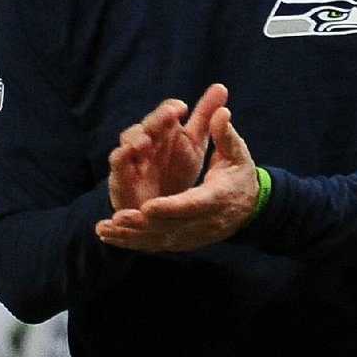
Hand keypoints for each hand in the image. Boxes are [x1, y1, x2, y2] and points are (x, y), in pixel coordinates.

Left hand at [96, 103, 258, 251]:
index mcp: (217, 197)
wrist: (250, 209)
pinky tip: (110, 238)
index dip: (170, 207)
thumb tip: (221, 111)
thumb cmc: (240, 176)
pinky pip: (156, 244)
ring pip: (160, 238)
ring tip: (106, 230)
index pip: (192, 204)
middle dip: (143, 224)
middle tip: (119, 218)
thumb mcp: (237, 155)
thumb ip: (224, 135)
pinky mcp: (184, 241)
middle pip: (171, 225)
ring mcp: (193, 235)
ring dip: (132, 235)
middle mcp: (204, 220)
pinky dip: (132, 243)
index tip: (148, 207)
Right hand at [107, 82, 227, 211]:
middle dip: (156, 120)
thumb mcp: (195, 145)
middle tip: (169, 115)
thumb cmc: (177, 173)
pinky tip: (127, 154)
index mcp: (164, 132)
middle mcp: (146, 142)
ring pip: (128, 143)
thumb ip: (205, 116)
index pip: (165, 114)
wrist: (166, 211)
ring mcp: (132, 160)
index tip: (183, 108)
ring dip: (135, 138)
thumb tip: (220, 86)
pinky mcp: (121, 181)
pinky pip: (117, 168)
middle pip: (147, 125)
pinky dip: (120, 159)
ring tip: (146, 140)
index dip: (171, 109)